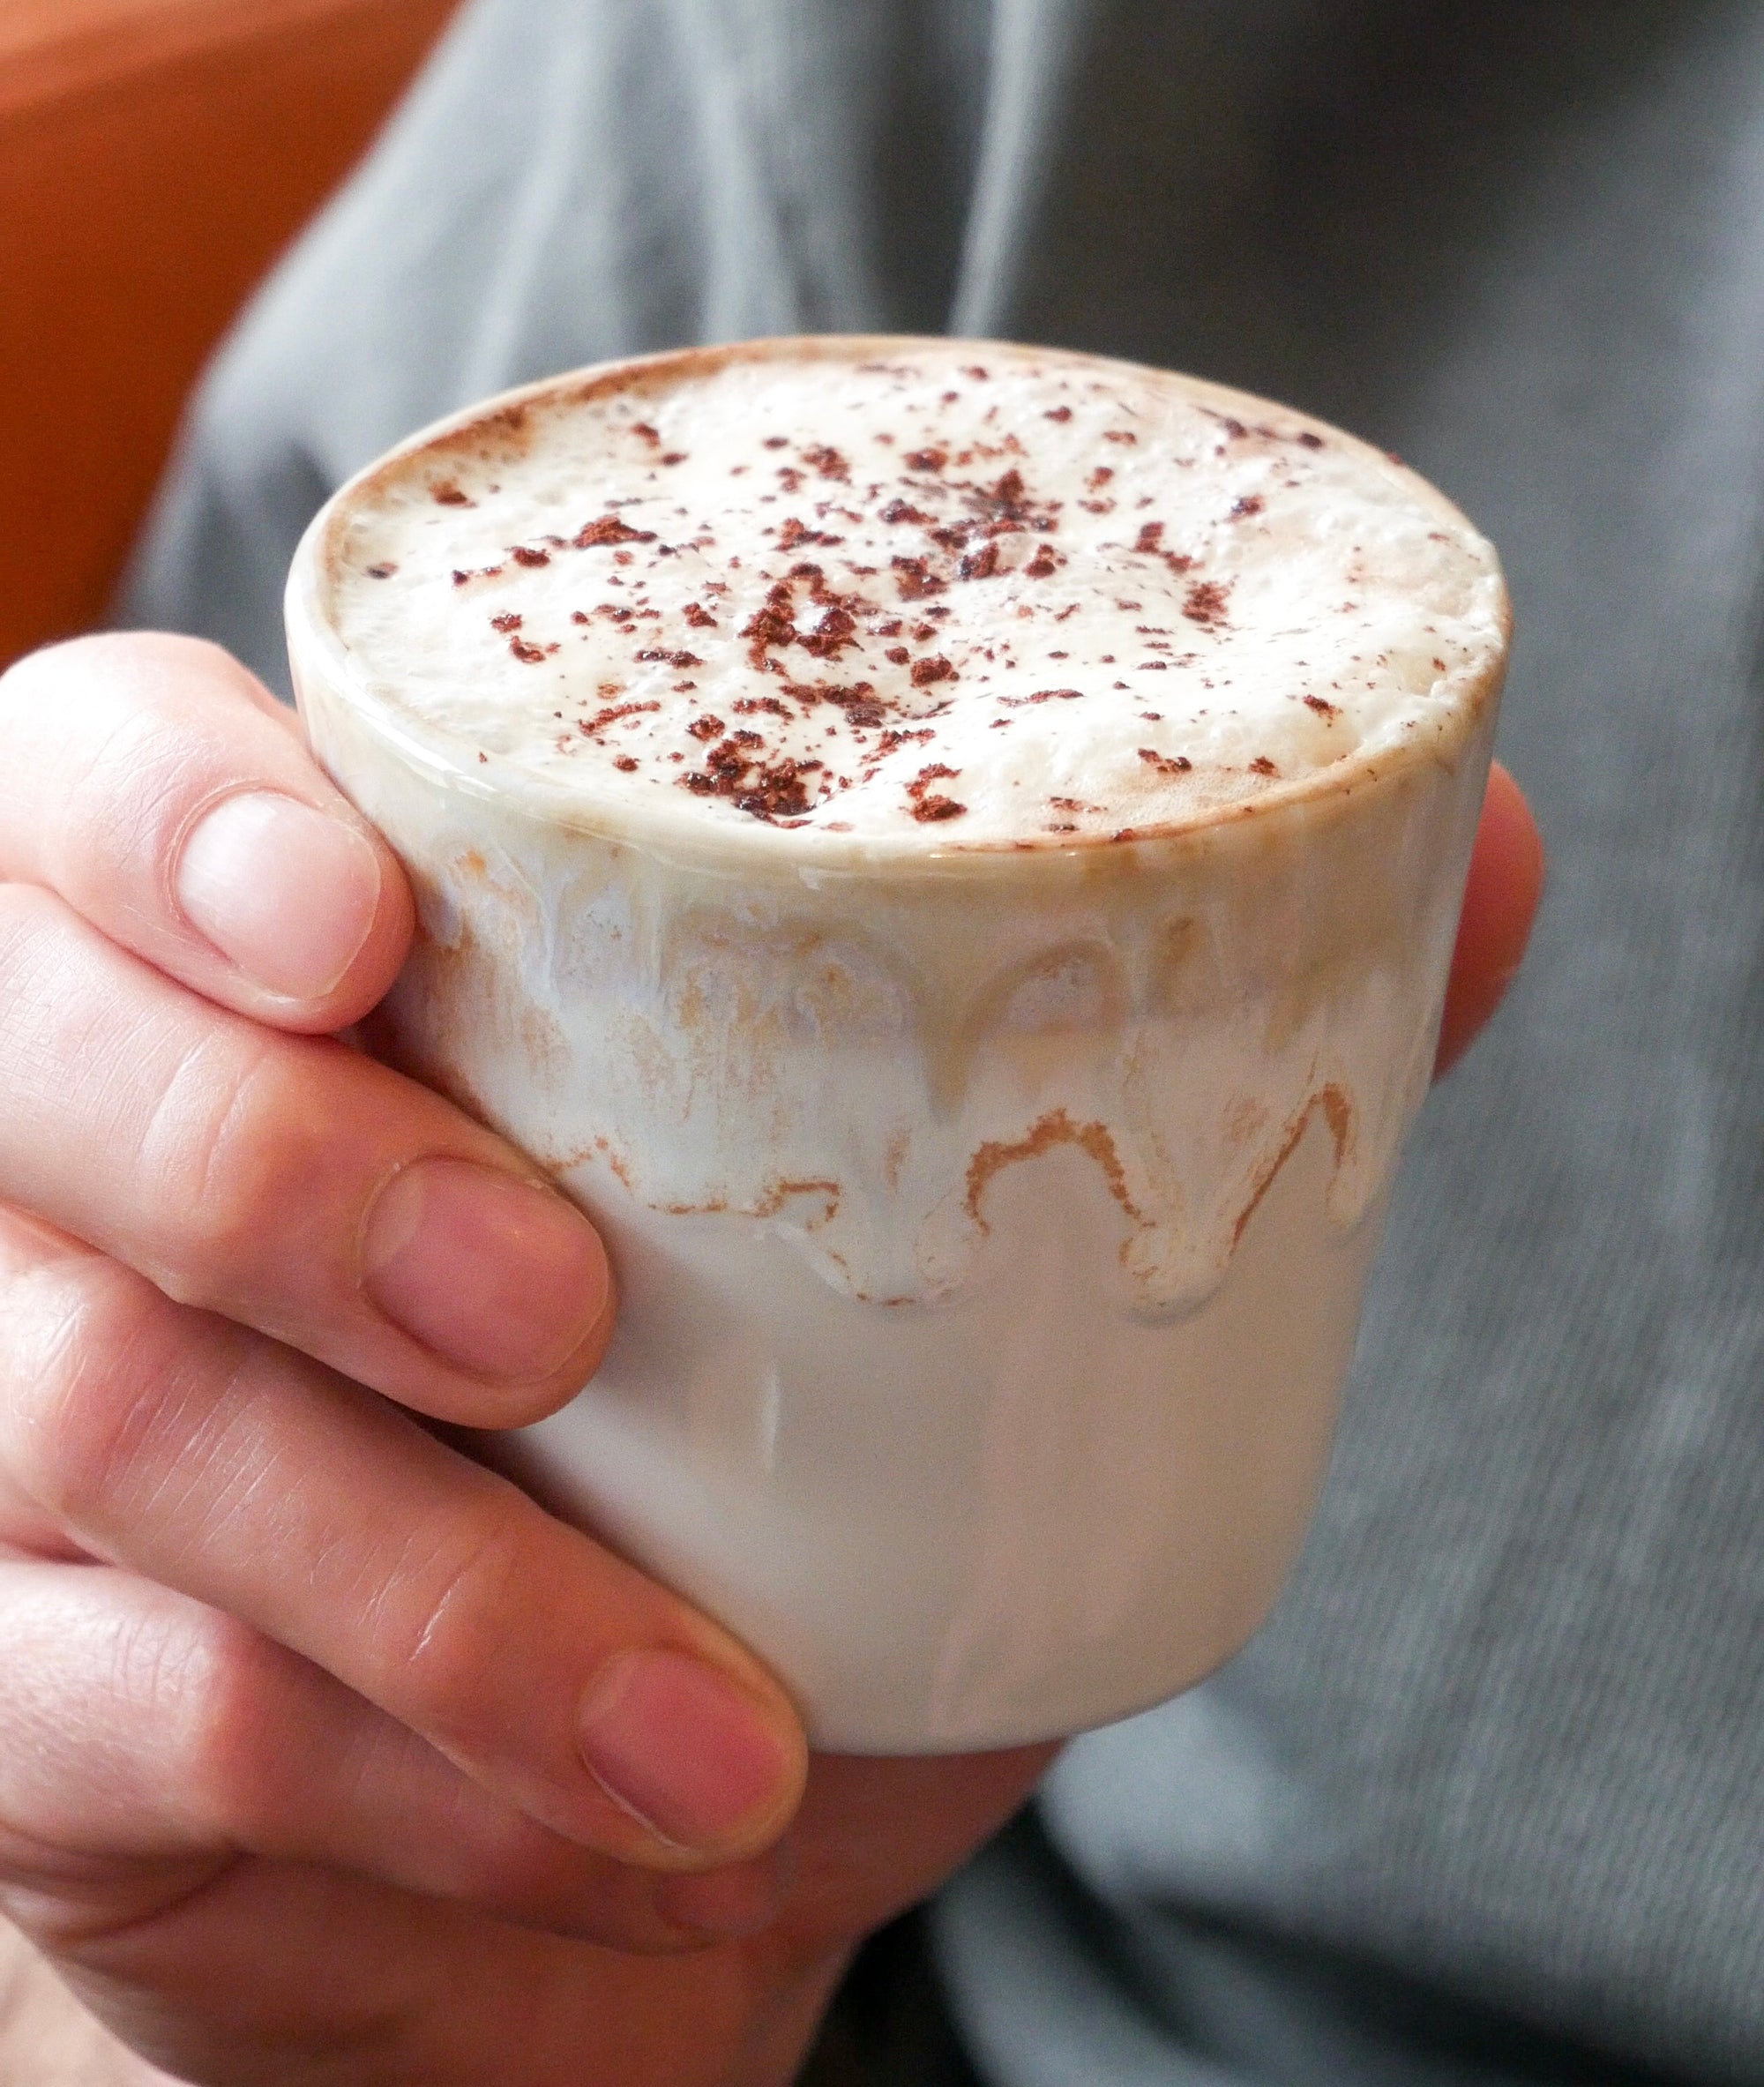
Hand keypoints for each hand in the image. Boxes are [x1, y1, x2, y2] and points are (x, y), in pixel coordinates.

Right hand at [0, 635, 1541, 2085]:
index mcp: (255, 955)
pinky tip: (612, 1835)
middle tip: (549, 1312)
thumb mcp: (918, 1242)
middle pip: (43, 1071)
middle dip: (285, 1177)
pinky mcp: (16, 1695)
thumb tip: (1470, 841)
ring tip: (702, 1727)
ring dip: (416, 1579)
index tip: (365, 919)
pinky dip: (383, 1776)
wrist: (578, 1820)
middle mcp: (76, 1152)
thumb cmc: (752, 1471)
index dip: (184, 821)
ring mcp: (5, 1426)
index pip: (94, 783)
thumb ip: (1146, 1023)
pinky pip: (103, 1706)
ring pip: (91, 1416)